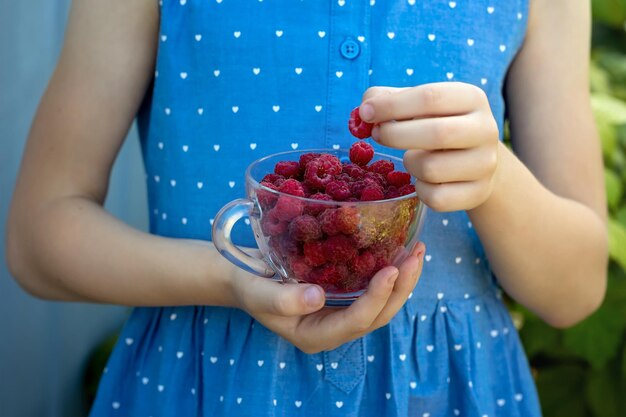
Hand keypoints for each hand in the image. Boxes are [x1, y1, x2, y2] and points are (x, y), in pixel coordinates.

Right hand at [230, 243, 424, 353]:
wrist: (242, 278)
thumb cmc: (247, 286)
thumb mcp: (257, 292)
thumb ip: (282, 299)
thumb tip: (318, 297)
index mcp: (316, 335)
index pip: (356, 322)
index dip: (376, 297)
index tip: (391, 269)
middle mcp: (335, 328)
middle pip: (378, 315)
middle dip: (401, 287)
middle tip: (416, 254)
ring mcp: (341, 313)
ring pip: (381, 303)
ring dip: (402, 278)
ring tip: (416, 248)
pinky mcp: (343, 295)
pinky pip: (373, 288)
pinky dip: (389, 270)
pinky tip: (399, 248)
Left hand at [360, 83, 499, 211]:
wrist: (476, 160)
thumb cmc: (438, 125)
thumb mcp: (420, 106)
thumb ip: (390, 99)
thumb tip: (365, 109)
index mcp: (471, 98)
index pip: (430, 97)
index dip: (392, 105)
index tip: (365, 113)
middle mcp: (485, 129)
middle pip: (436, 133)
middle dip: (395, 135)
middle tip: (377, 135)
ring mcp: (485, 164)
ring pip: (432, 169)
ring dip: (410, 165)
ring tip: (412, 158)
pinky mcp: (478, 193)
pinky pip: (436, 197)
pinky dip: (420, 190)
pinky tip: (423, 180)